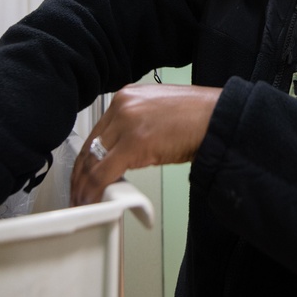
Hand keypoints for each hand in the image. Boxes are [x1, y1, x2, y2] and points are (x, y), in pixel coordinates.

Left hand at [71, 83, 219, 205]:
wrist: (218, 118)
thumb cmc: (196, 119)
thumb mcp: (156, 114)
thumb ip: (133, 128)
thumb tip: (119, 155)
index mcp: (126, 96)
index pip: (95, 132)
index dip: (85, 158)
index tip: (82, 173)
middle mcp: (122, 106)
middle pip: (90, 146)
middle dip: (80, 174)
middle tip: (78, 192)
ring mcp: (127, 123)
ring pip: (93, 161)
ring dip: (85, 185)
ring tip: (84, 200)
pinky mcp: (134, 143)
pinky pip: (104, 172)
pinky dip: (96, 189)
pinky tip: (94, 199)